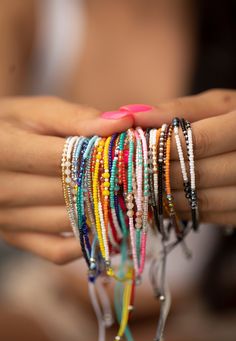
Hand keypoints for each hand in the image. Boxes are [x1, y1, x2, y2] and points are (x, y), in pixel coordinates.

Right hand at [0, 96, 132, 262]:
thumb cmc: (14, 126)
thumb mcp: (39, 112)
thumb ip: (78, 118)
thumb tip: (124, 123)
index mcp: (5, 150)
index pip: (71, 159)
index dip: (110, 157)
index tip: (138, 153)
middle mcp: (3, 190)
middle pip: (76, 193)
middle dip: (114, 184)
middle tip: (142, 177)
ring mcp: (8, 220)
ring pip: (74, 223)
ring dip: (109, 213)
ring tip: (131, 198)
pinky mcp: (16, 237)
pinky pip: (59, 252)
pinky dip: (88, 244)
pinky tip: (107, 227)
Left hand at [128, 89, 235, 224]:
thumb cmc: (235, 118)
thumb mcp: (218, 105)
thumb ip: (178, 109)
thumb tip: (129, 115)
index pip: (198, 141)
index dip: (164, 146)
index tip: (138, 147)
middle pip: (196, 174)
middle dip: (159, 173)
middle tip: (132, 170)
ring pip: (199, 201)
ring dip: (164, 196)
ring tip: (141, 187)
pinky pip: (206, 216)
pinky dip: (179, 210)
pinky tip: (162, 201)